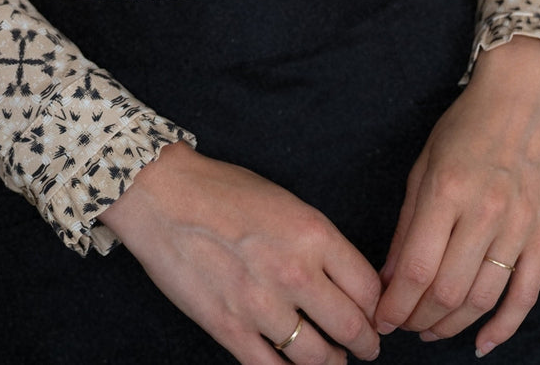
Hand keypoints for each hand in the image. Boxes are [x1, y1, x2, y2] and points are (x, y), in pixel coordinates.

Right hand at [99, 141, 381, 364]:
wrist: (163, 196)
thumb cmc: (223, 191)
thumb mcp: (285, 201)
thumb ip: (317, 241)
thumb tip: (343, 277)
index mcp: (313, 233)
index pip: (367, 288)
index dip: (376, 306)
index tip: (374, 313)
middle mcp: (294, 272)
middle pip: (351, 327)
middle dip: (365, 343)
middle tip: (366, 347)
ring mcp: (261, 305)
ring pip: (317, 358)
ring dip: (332, 363)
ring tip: (333, 359)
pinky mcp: (229, 328)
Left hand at [375, 36, 539, 357]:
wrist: (528, 93)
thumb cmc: (470, 123)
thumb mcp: (425, 162)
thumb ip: (409, 223)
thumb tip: (390, 277)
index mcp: (447, 189)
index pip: (416, 268)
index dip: (395, 305)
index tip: (380, 319)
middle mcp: (485, 210)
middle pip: (448, 291)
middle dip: (418, 320)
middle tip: (402, 326)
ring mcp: (519, 224)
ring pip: (483, 299)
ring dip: (452, 326)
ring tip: (430, 331)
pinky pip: (526, 293)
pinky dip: (504, 327)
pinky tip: (483, 342)